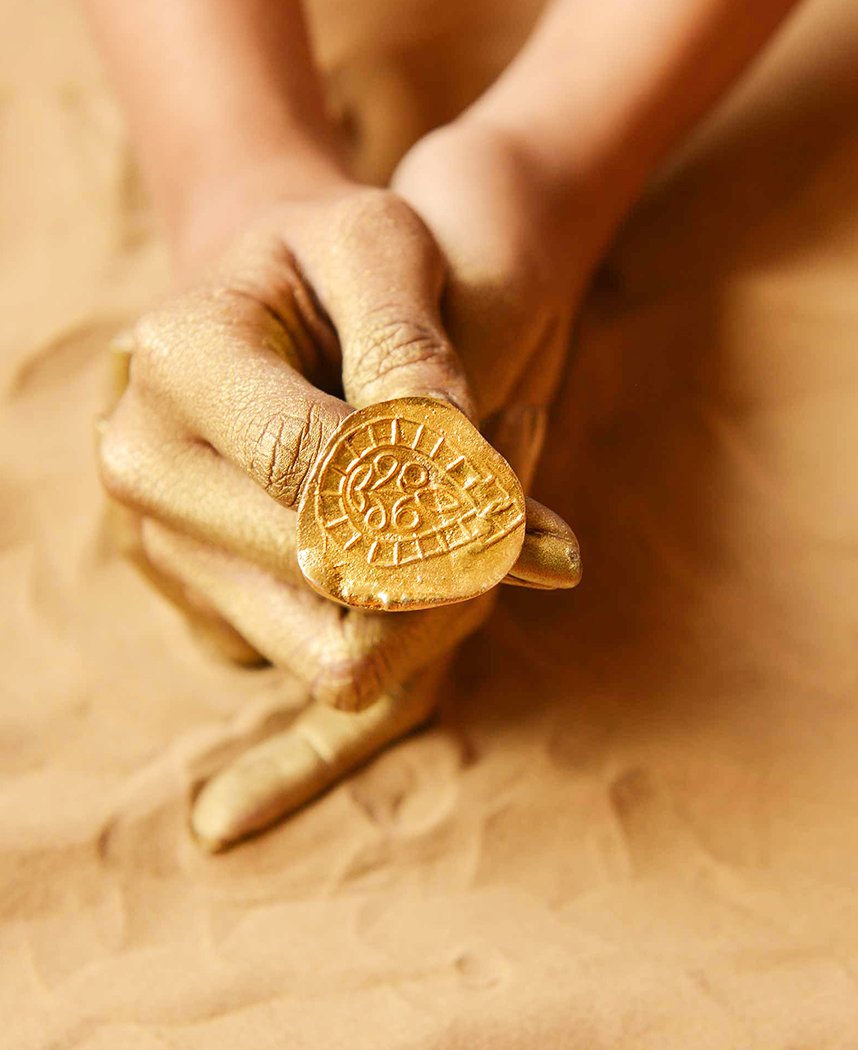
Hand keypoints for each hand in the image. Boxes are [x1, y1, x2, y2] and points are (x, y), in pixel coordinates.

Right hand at [97, 166, 581, 849]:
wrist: (261, 302)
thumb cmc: (328, 262)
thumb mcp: (380, 247)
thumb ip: (416, 350)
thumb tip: (468, 488)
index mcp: (180, 364)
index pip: (321, 472)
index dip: (439, 481)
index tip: (520, 431)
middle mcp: (147, 472)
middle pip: (332, 584)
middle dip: (453, 550)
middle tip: (516, 466)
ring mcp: (170, 550)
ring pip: (341, 658)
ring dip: (444, 603)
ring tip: (483, 511)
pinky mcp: (211, 604)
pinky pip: (339, 664)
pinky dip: (413, 624)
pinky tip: (435, 542)